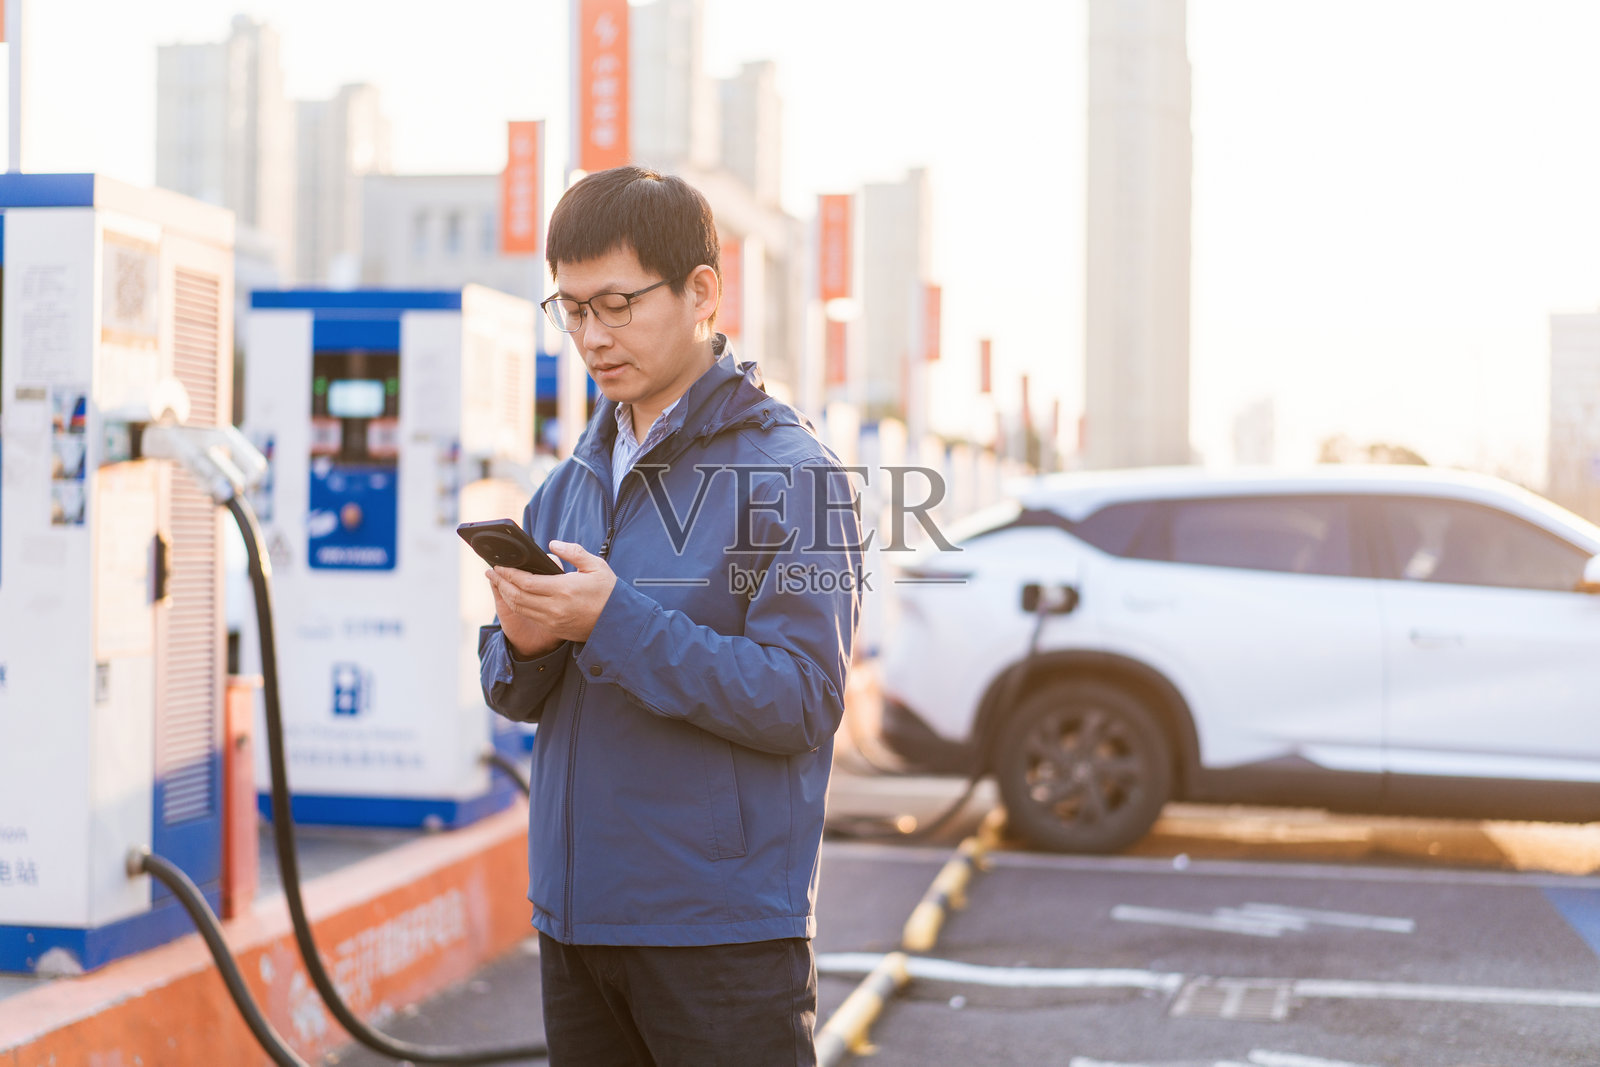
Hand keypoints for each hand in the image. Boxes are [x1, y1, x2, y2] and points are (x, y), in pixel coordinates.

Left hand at [486, 540, 618, 652]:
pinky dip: (517, 605)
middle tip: (491, 572)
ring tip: (498, 583)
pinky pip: (529, 616)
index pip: (525, 581)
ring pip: (520, 608)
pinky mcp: (554, 629)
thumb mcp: (596, 566)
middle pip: (517, 595)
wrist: (618, 623)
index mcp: (564, 589)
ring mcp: (553, 621)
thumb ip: (573, 552)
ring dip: (506, 595)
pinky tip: (514, 596)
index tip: (498, 565)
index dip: (508, 573)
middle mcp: (555, 607)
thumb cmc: (609, 592)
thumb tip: (552, 545)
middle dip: (501, 583)